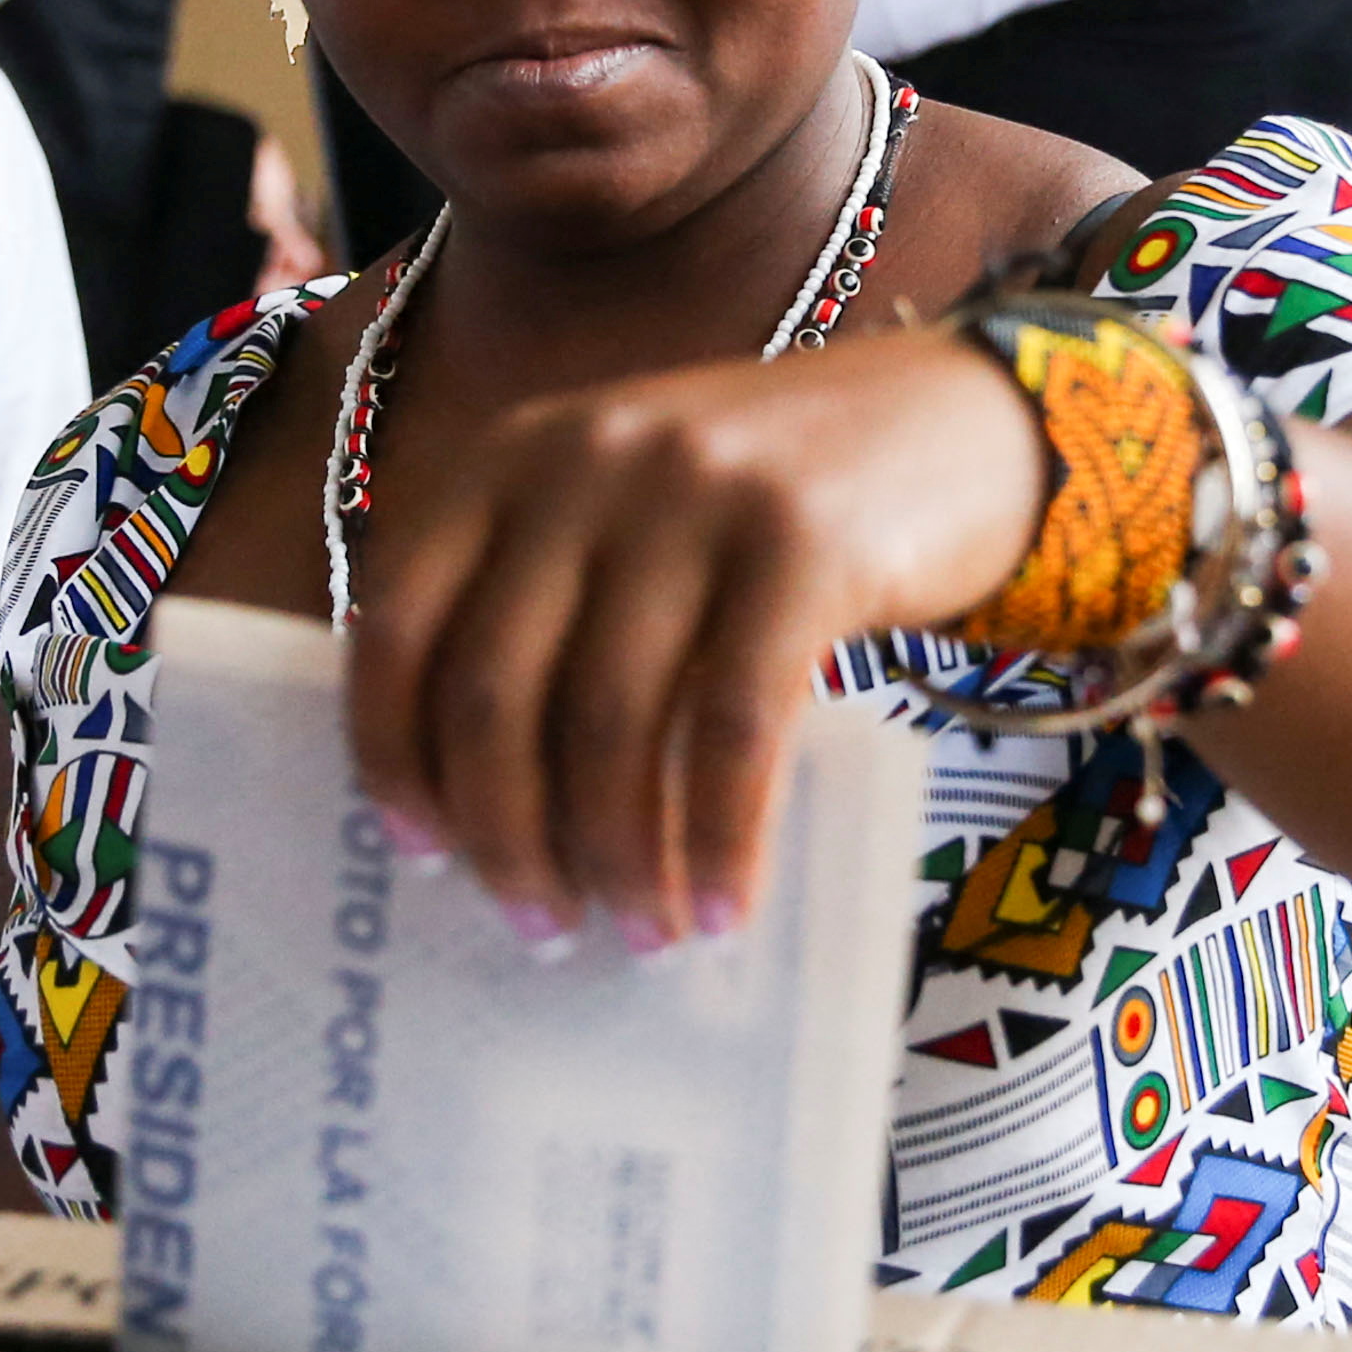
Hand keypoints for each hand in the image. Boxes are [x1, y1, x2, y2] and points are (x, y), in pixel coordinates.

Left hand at [341, 325, 1043, 947]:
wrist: (958, 419)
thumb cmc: (767, 502)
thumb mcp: (624, 508)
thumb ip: (542, 601)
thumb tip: (475, 804)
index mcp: (511, 455)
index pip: (397, 625)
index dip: (394, 756)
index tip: (421, 854)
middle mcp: (586, 459)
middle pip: (496, 691)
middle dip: (507, 836)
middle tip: (541, 924)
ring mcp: (694, 492)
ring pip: (609, 721)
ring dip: (615, 857)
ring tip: (641, 932)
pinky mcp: (803, 543)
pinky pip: (733, 729)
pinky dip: (718, 840)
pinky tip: (724, 905)